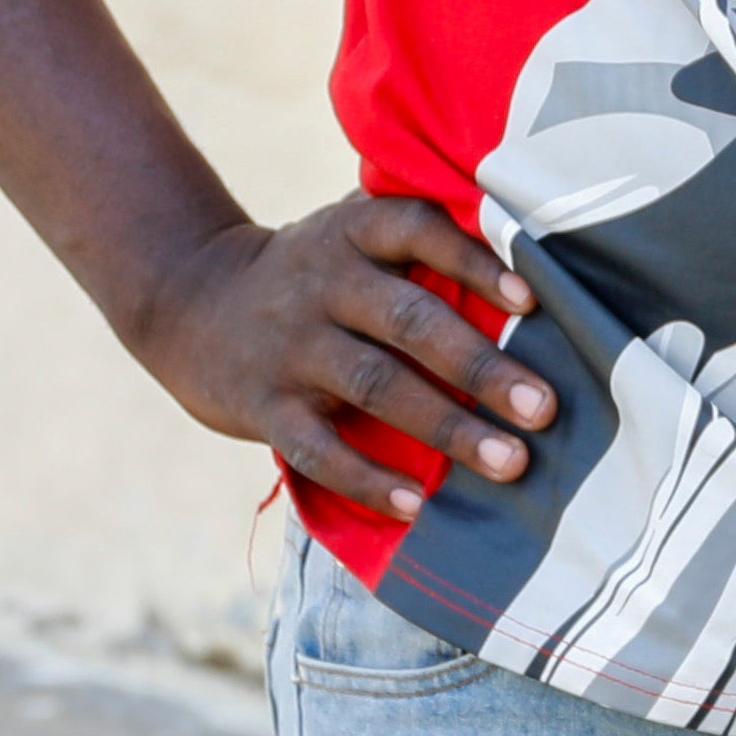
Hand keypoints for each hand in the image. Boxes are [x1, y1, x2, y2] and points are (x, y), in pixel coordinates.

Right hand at [131, 191, 553, 513]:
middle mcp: (322, 283)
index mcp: (353, 232)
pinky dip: (366, 479)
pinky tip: (416, 505)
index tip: (531, 300)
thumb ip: (421, 241)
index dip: (475, 261)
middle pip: (409, 320)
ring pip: (374, 385)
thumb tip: (539, 270)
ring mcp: (291, 346)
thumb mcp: (351, 235)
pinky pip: (317, 447)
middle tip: (545, 408)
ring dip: (446, 426)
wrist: (190, 302)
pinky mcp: (264, 404)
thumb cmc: (312, 275)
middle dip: (481, 366)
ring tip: (509, 462)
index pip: (418, 230)